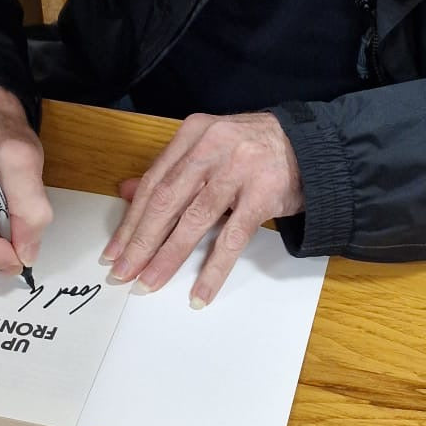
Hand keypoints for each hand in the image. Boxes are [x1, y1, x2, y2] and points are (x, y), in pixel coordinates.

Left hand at [102, 110, 303, 305]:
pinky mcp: (262, 196)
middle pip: (167, 201)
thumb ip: (170, 170)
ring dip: (168, 257)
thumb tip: (126, 193)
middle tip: (123, 272)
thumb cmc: (253, 149)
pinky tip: (199, 291)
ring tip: (149, 283)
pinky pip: (231, 239)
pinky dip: (213, 269)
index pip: (154, 182)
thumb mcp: (208, 148)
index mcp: (194, 134)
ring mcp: (238, 170)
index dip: (131, 220)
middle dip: (141, 242)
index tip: (114, 250)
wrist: (311, 147)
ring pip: (194, 221)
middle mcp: (212, 147)